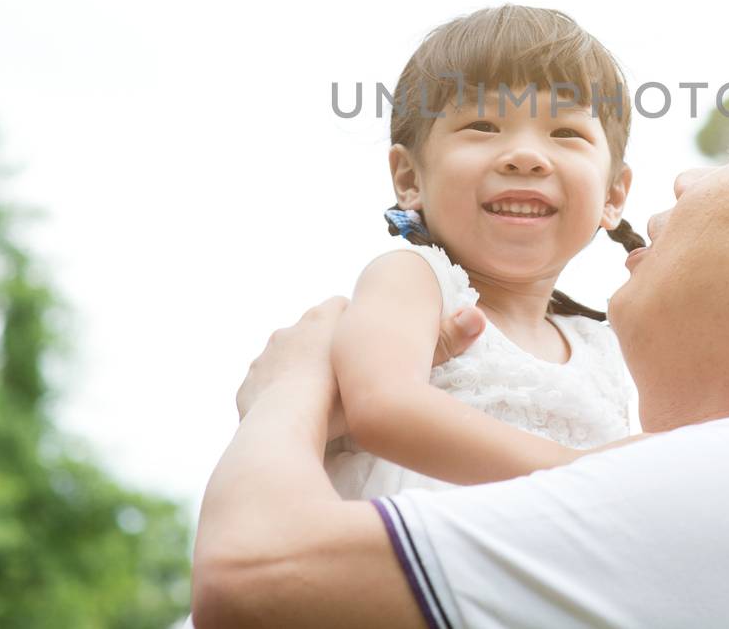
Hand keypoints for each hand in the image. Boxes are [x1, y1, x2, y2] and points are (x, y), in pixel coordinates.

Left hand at [234, 300, 486, 435]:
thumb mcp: (400, 365)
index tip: (363, 348)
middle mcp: (291, 327)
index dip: (352, 326)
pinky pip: (265, 384)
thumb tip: (480, 315)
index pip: (340, 308)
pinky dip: (278, 395)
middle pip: (311, 329)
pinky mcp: (249, 382)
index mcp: (325, 316)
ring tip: (319, 399)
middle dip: (326, 348)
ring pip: (286, 356)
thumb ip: (442, 341)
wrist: (288, 419)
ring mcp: (265, 355)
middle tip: (345, 378)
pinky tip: (293, 415)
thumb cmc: (348, 393)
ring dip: (300, 371)